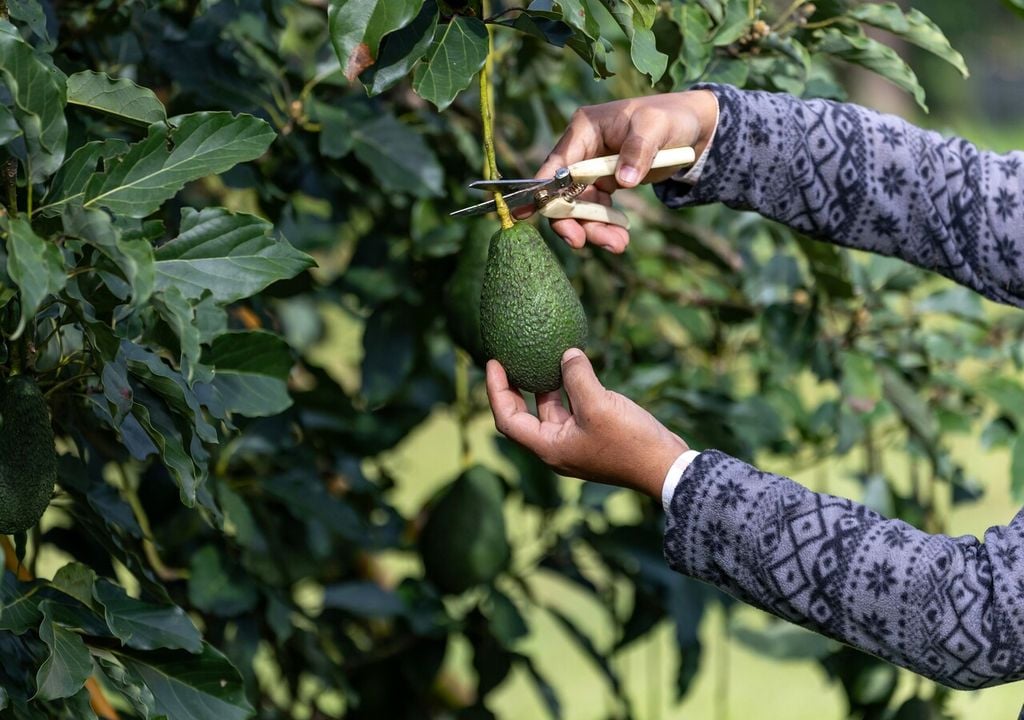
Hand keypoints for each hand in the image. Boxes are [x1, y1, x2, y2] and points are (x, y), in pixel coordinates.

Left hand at [485, 348, 688, 498]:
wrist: (665, 467)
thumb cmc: (629, 442)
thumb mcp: (598, 404)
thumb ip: (576, 377)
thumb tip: (566, 355)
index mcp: (549, 447)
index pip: (507, 418)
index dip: (496, 390)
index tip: (493, 362)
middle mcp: (557, 447)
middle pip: (523, 415)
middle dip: (514, 387)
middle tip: (508, 358)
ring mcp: (576, 443)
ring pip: (550, 410)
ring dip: (544, 385)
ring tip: (540, 356)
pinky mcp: (594, 436)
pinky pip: (572, 409)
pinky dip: (568, 389)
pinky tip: (574, 367)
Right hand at [522, 90, 717, 253]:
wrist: (691, 127)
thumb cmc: (670, 117)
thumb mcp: (656, 128)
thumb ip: (638, 151)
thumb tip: (623, 181)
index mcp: (584, 130)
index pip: (557, 164)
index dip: (542, 190)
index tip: (529, 214)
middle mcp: (582, 149)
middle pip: (563, 192)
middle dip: (573, 220)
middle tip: (583, 243)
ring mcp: (592, 168)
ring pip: (580, 207)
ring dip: (594, 229)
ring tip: (619, 244)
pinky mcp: (605, 182)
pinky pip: (597, 210)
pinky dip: (607, 226)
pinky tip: (621, 237)